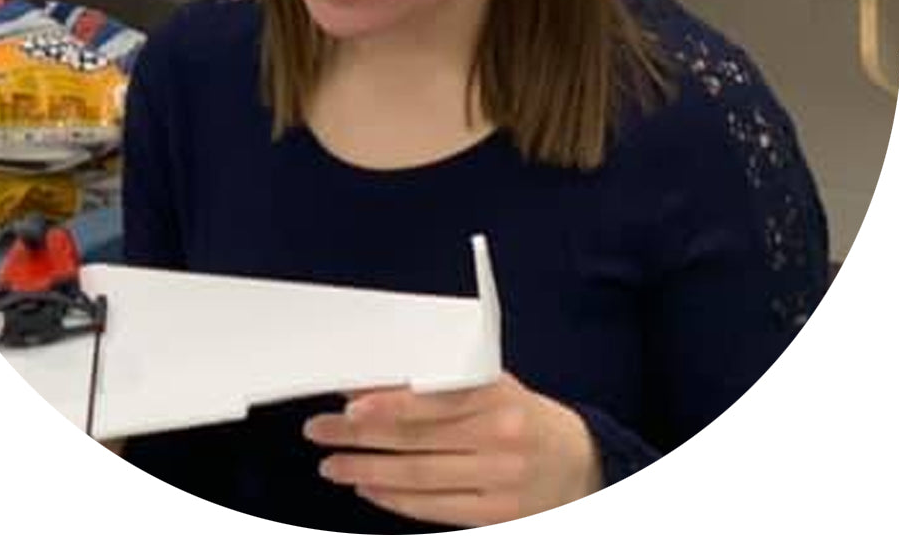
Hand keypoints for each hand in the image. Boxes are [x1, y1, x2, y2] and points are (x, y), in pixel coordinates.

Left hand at [302, 372, 601, 526]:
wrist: (577, 460)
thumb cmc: (522, 415)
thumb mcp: (493, 386)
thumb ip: (445, 385)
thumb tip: (379, 385)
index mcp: (497, 394)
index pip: (431, 399)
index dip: (387, 403)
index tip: (349, 404)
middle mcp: (499, 435)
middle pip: (415, 438)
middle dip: (359, 435)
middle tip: (321, 430)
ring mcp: (498, 479)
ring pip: (418, 476)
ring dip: (367, 470)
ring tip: (333, 464)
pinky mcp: (496, 513)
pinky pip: (434, 508)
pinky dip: (395, 498)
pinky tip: (369, 488)